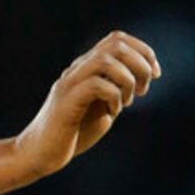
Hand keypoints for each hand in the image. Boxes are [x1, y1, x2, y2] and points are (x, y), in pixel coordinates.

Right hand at [14, 30, 160, 176]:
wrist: (40, 155)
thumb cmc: (72, 135)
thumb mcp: (102, 109)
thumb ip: (117, 92)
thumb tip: (141, 80)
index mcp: (86, 68)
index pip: (117, 40)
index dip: (142, 50)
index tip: (155, 73)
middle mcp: (77, 69)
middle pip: (115, 44)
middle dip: (140, 63)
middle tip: (144, 89)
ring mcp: (69, 83)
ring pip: (106, 59)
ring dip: (128, 79)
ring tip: (129, 100)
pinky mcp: (66, 102)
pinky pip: (96, 84)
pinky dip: (113, 96)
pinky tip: (112, 112)